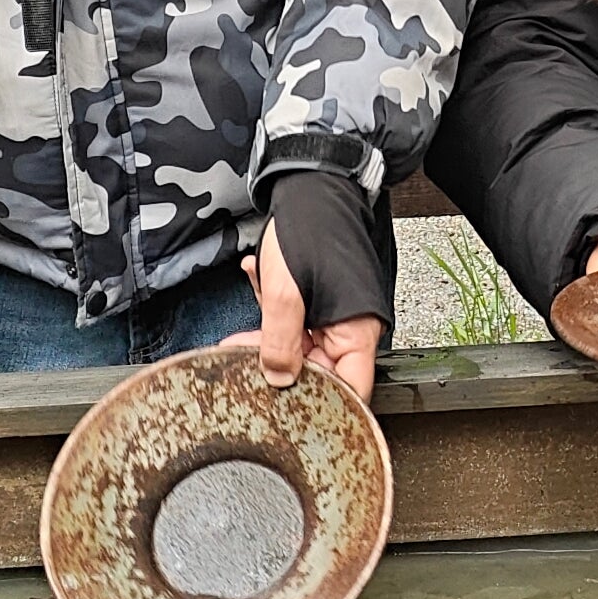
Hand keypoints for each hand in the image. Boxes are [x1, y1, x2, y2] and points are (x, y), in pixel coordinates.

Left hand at [238, 221, 381, 400]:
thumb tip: (277, 379)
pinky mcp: (316, 307)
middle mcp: (350, 330)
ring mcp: (333, 319)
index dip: (322, 405)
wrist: (310, 187)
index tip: (286, 411)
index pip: (351, 390)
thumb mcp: (284, 292)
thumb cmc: (310, 229)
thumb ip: (279, 341)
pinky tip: (257, 285)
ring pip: (299, 350)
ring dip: (267, 339)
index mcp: (358, 332)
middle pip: (318, 373)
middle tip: (242, 361)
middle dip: (277, 366)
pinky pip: (294, 327)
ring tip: (239, 330)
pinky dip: (271, 316)